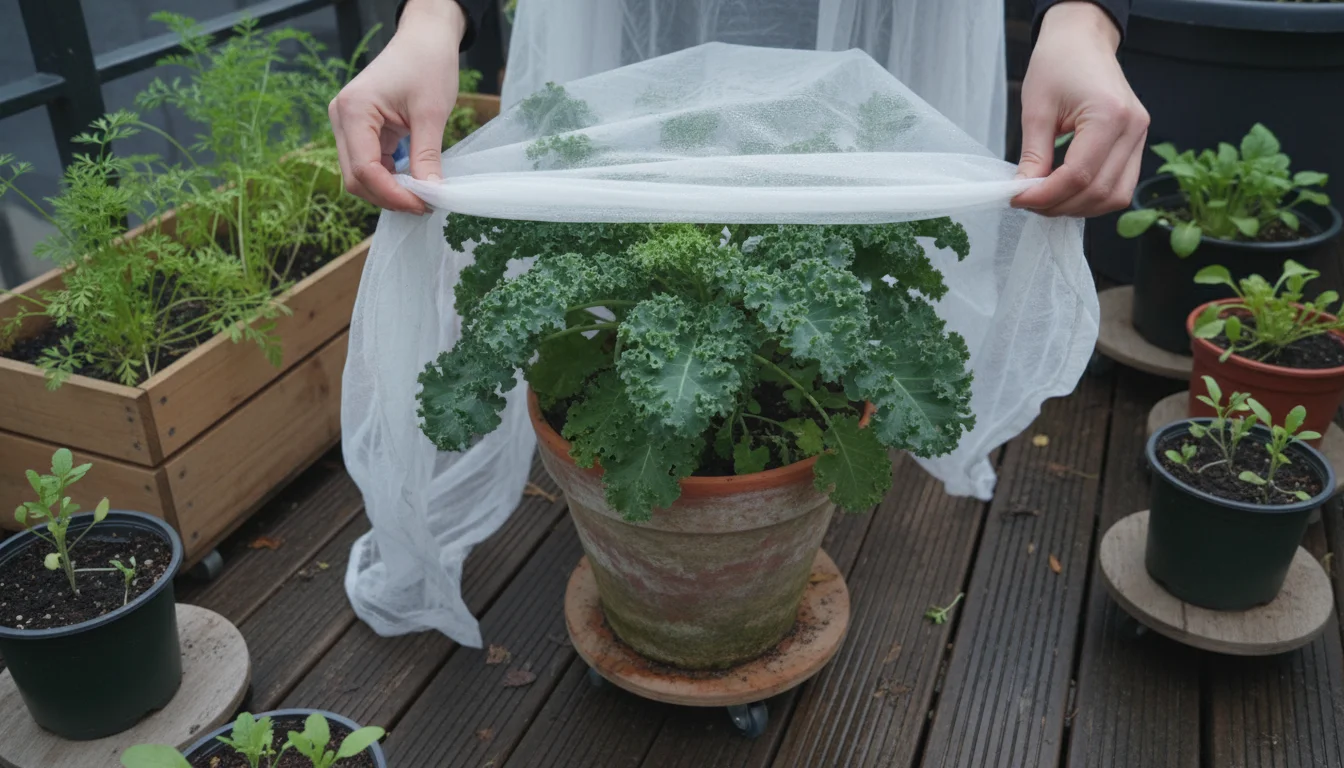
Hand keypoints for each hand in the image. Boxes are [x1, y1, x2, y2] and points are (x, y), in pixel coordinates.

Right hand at [327, 0, 465, 212]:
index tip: (422, 205)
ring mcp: (347, 124)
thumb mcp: (431, 113)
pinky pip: (368, 164)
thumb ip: (426, 155)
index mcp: (353, 110)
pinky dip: (388, 178)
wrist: (424, 39)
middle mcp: (341, 118)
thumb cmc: (427, 64)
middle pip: (355, 178)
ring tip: (421, 195)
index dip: (392, 194)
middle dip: (388, 197)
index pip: (364, 169)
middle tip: (423, 205)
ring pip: (360, 175)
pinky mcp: (359, 129)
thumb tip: (431, 193)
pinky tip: (412, 182)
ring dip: (388, 191)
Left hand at [1012, 2, 1148, 217]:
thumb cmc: (1059, 64)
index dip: (1046, 195)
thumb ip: (1033, 155)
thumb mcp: (1037, 109)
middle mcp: (1133, 128)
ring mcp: (1140, 137)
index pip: (1079, 175)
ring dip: (1077, 206)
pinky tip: (1065, 191)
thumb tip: (1023, 192)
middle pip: (1099, 191)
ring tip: (1045, 199)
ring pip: (1114, 196)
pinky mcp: (1136, 143)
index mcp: (1109, 115)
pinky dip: (1091, 196)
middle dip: (1059, 205)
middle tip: (1028, 201)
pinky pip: (1119, 185)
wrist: (1082, 41)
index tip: (1018, 198)